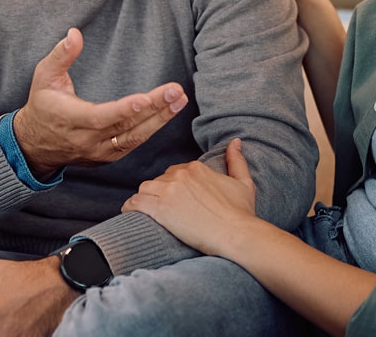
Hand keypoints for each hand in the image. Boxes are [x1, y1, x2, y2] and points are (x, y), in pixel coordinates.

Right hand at [13, 28, 188, 178]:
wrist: (34, 144)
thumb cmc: (42, 104)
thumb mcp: (44, 76)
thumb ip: (60, 55)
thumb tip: (74, 33)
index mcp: (70, 119)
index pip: (100, 117)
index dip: (123, 110)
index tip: (145, 99)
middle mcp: (86, 140)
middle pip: (125, 127)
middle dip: (154, 110)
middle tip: (176, 92)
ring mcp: (98, 152)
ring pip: (133, 139)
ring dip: (159, 120)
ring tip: (179, 101)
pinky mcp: (107, 157)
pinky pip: (133, 145)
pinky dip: (151, 129)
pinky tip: (168, 113)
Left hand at [123, 138, 264, 256]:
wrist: (235, 233)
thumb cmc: (241, 212)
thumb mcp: (244, 182)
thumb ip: (236, 160)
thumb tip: (235, 142)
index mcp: (197, 168)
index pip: (175, 171)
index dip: (174, 185)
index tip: (175, 198)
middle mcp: (180, 175)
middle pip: (159, 180)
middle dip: (160, 193)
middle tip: (163, 208)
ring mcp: (169, 191)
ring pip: (145, 189)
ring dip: (144, 199)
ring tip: (146, 211)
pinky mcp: (160, 209)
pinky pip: (136, 203)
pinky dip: (131, 208)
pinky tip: (131, 214)